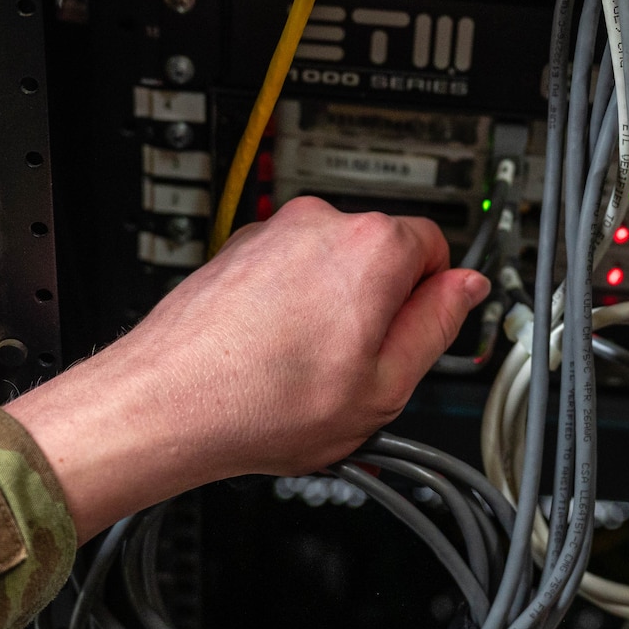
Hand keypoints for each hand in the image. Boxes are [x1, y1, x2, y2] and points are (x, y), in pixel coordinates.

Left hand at [7, 196, 489, 540]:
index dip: (431, 302)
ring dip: (329, 313)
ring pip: (331, 270)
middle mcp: (320, 223)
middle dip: (378, 309)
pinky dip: (286, 312)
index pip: (437, 249)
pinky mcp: (235, 253)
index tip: (413, 339)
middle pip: (381, 258)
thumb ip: (436, 328)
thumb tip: (464, 290)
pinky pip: (285, 277)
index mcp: (372, 246)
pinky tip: (271, 362)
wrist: (163, 405)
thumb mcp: (383, 388)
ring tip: (305, 375)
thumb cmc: (260, 404)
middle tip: (356, 371)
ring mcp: (271, 235)